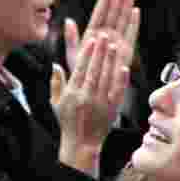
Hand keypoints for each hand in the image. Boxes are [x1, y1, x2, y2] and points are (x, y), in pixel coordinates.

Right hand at [52, 33, 128, 176]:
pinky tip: (124, 67)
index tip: (91, 40)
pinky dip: (121, 79)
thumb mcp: (55, 102)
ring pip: (106, 78)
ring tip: (114, 46)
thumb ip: (56, 83)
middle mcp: (86, 97)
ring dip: (110, 61)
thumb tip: (55, 64)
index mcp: (72, 94)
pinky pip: (118, 92)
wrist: (82, 143)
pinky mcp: (112, 109)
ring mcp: (100, 103)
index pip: (80, 69)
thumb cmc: (68, 121)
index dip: (87, 54)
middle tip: (104, 36)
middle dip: (99, 52)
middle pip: (94, 70)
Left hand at [63, 0, 138, 75]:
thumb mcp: (73, 55)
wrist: (93, 91)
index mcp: (93, 36)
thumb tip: (68, 20)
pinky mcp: (125, 52)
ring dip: (127, 6)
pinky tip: (136, 11)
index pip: (99, 15)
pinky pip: (130, 36)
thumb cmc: (82, 74)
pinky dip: (133, 24)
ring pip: (122, 21)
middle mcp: (107, 37)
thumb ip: (71, 38)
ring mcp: (117, 43)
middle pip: (113, 14)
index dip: (104, 2)